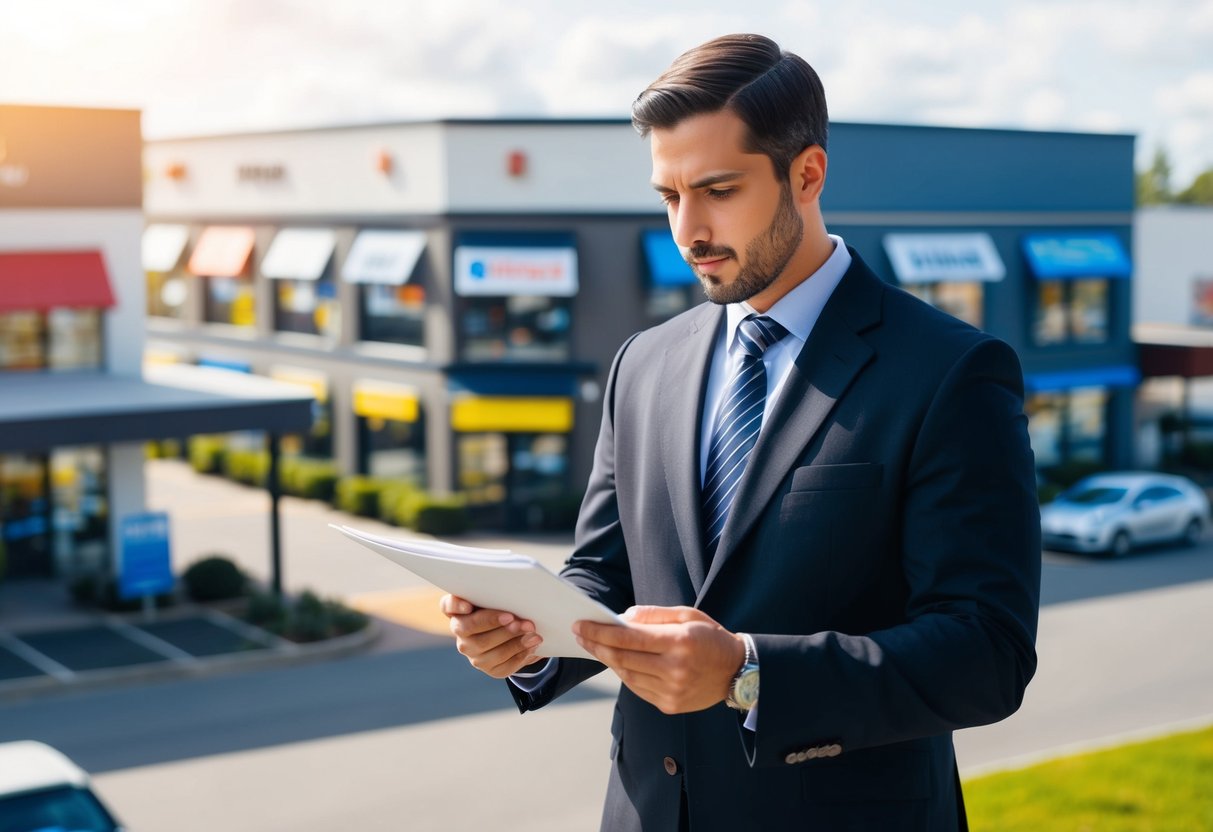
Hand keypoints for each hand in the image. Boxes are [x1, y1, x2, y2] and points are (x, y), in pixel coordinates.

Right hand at [439, 594, 542, 677]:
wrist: (514, 630)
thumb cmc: (503, 606)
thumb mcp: (498, 597)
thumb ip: (498, 593)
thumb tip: (515, 592)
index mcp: (459, 610)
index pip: (448, 605)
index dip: (456, 605)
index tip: (468, 605)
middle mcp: (461, 631)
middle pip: (470, 628)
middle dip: (494, 623)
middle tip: (515, 619)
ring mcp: (472, 652)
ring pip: (488, 650)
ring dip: (513, 641)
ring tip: (532, 632)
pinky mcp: (489, 667)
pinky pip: (503, 666)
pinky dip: (520, 655)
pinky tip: (532, 645)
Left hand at [574, 606, 744, 713]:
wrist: (738, 672)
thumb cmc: (711, 638)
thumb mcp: (688, 615)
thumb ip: (654, 615)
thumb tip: (624, 617)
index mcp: (679, 642)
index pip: (629, 637)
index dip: (600, 631)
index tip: (581, 625)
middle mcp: (675, 669)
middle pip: (622, 658)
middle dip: (596, 645)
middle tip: (580, 634)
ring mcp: (672, 691)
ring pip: (627, 675)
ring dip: (607, 660)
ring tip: (595, 646)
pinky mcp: (670, 705)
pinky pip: (637, 688)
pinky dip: (624, 674)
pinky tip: (617, 661)